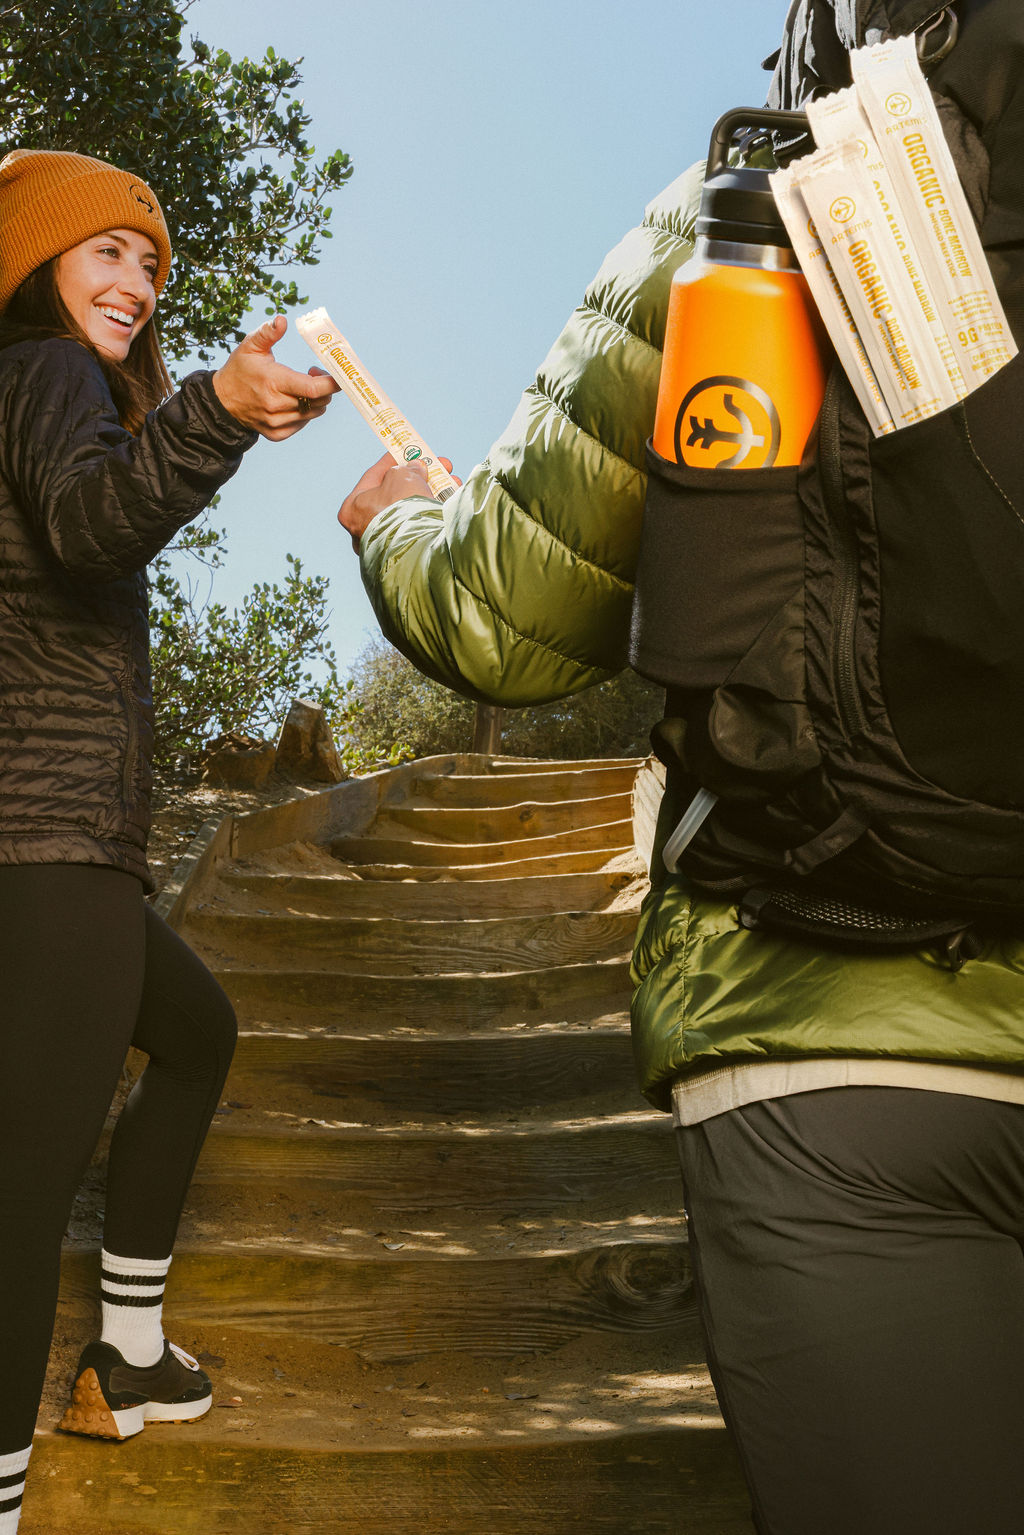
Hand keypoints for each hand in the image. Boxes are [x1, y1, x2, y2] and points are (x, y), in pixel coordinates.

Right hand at [213, 315, 338, 439]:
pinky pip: (302, 423)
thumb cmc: (239, 369)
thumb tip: (282, 320)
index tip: (336, 375)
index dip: (331, 383)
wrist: (222, 401)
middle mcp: (276, 405)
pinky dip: (305, 412)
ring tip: (302, 387)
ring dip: (315, 400)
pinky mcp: (277, 433)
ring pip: (313, 413)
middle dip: (324, 388)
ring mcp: (276, 422)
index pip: (314, 389)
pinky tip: (293, 401)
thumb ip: (268, 332)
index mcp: (273, 382)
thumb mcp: (250, 346)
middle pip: (318, 401)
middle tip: (313, 374)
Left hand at [338, 451, 459, 551]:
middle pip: (396, 493)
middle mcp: (366, 528)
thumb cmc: (399, 509)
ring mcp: (386, 542)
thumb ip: (407, 469)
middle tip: (437, 467)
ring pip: (412, 509)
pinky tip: (452, 498)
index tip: (407, 450)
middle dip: (419, 477)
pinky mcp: (407, 552)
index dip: (393, 461)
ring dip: (433, 492)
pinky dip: (436, 509)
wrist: (415, 548)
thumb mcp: (401, 477)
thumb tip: (416, 469)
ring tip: (452, 481)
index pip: (373, 477)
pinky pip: (422, 524)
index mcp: (353, 509)